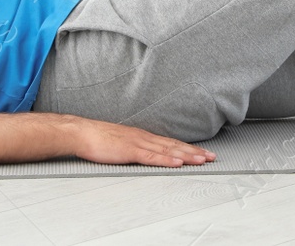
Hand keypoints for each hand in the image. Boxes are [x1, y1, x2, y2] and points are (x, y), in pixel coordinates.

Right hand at [71, 119, 215, 167]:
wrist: (82, 132)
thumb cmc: (98, 138)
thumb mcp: (121, 142)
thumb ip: (134, 147)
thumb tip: (144, 153)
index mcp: (143, 136)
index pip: (170, 143)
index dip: (188, 148)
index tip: (202, 153)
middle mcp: (145, 138)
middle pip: (174, 146)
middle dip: (194, 152)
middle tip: (211, 157)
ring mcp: (138, 143)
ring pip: (167, 151)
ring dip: (186, 156)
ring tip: (202, 160)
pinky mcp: (130, 151)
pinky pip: (152, 157)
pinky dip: (166, 160)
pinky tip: (177, 162)